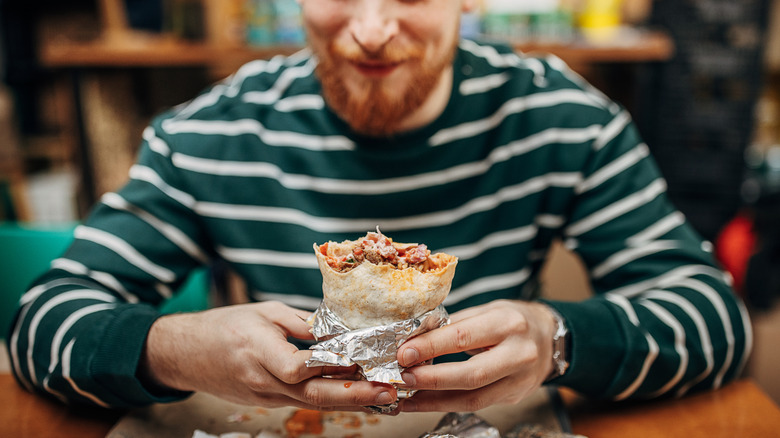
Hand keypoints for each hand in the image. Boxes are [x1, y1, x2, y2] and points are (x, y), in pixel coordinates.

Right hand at [139, 301, 396, 409]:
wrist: (185, 354)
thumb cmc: (223, 326)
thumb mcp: (263, 312)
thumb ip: (301, 323)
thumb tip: (338, 330)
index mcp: (258, 351)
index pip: (295, 367)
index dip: (327, 364)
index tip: (355, 357)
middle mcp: (263, 381)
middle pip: (312, 394)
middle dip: (353, 393)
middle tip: (386, 388)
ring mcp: (265, 396)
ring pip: (312, 402)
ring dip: (348, 400)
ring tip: (382, 394)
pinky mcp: (267, 402)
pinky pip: (303, 402)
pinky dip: (330, 399)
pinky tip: (355, 395)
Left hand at [396, 300, 555, 411]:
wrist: (551, 338)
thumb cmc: (513, 320)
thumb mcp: (488, 310)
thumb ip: (455, 324)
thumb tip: (416, 339)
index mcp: (508, 323)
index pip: (464, 337)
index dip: (432, 347)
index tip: (405, 352)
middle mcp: (518, 353)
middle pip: (471, 374)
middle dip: (432, 379)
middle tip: (404, 377)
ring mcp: (519, 380)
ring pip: (474, 398)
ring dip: (436, 400)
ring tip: (408, 397)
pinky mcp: (514, 396)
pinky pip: (477, 404)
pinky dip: (448, 404)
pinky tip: (426, 401)